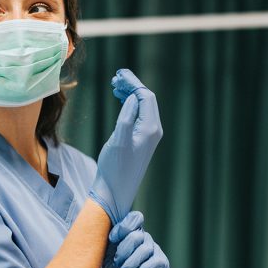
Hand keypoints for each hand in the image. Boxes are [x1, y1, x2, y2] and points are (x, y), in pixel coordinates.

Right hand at [89, 69, 162, 223]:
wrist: (115, 192)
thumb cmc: (114, 168)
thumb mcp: (118, 141)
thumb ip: (126, 117)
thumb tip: (132, 98)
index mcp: (150, 129)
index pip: (146, 96)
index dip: (133, 83)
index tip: (118, 75)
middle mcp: (153, 131)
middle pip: (146, 99)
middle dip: (132, 86)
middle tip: (115, 78)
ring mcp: (148, 136)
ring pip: (143, 106)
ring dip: (130, 94)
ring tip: (115, 86)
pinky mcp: (141, 141)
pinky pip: (139, 116)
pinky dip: (130, 105)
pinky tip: (120, 100)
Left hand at [101, 211, 169, 267]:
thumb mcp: (107, 253)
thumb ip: (111, 239)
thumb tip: (109, 228)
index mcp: (132, 231)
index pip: (134, 218)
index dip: (123, 227)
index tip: (111, 239)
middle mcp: (145, 238)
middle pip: (136, 235)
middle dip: (123, 251)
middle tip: (116, 263)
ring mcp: (154, 249)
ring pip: (143, 250)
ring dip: (129, 265)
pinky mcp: (162, 263)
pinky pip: (153, 261)